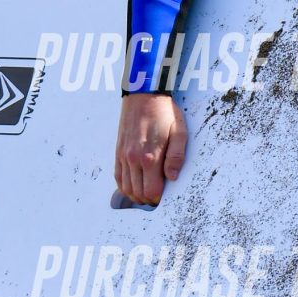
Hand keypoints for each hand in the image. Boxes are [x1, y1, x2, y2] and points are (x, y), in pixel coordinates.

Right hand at [116, 91, 186, 205]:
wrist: (143, 96)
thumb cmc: (164, 113)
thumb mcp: (179, 132)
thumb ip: (176, 157)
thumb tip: (172, 178)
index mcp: (150, 157)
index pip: (151, 191)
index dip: (159, 198)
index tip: (165, 196)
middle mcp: (134, 159)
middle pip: (138, 193)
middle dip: (148, 200)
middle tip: (158, 196)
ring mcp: (124, 156)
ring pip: (126, 188)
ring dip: (136, 195)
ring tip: (147, 193)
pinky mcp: (118, 152)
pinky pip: (118, 177)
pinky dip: (125, 186)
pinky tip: (134, 186)